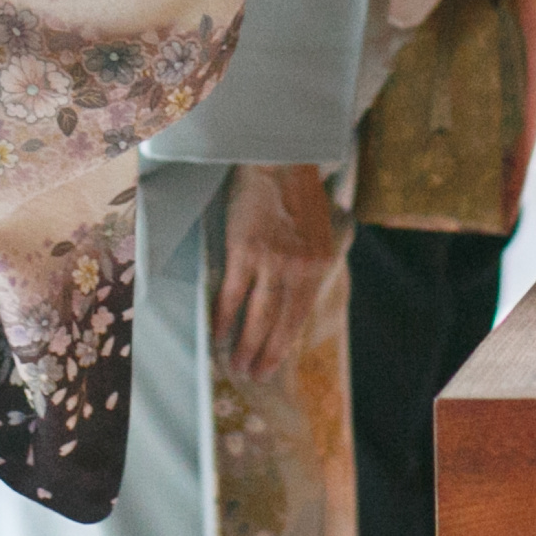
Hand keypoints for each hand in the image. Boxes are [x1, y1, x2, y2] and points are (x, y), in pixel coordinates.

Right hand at [214, 163, 343, 380]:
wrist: (278, 159)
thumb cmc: (296, 194)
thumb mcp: (317, 232)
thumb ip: (309, 265)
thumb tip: (295, 300)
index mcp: (318, 265)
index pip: (299, 317)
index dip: (283, 345)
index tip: (272, 366)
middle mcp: (298, 268)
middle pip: (279, 324)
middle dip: (265, 355)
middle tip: (251, 376)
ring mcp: (272, 261)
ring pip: (257, 316)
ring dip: (245, 345)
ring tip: (235, 365)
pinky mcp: (245, 250)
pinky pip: (232, 294)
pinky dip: (223, 318)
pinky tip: (216, 335)